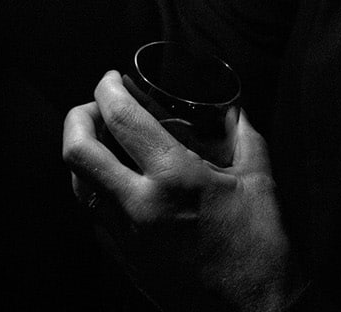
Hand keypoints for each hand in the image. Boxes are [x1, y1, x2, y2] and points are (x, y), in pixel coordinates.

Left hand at [65, 71, 292, 311]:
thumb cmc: (263, 250)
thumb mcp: (260, 183)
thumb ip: (244, 136)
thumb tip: (234, 110)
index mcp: (174, 179)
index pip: (121, 118)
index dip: (108, 88)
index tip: (112, 79)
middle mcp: (139, 206)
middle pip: (77, 150)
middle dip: (78, 117)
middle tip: (95, 107)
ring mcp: (126, 238)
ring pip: (79, 185)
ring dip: (85, 156)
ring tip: (104, 144)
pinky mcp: (125, 262)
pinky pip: (95, 217)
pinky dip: (99, 193)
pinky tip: (121, 187)